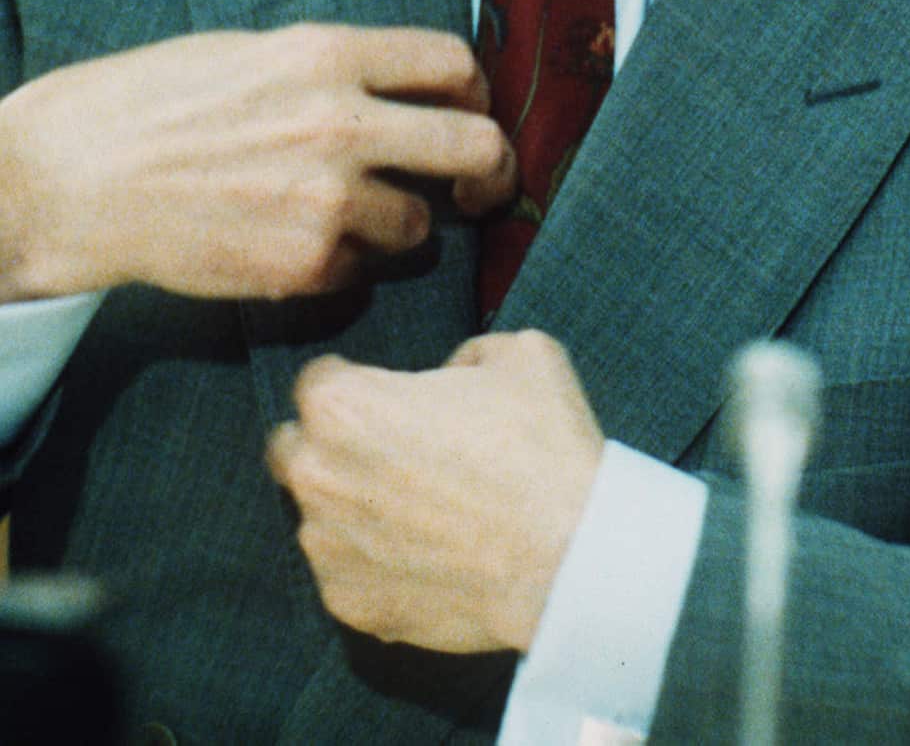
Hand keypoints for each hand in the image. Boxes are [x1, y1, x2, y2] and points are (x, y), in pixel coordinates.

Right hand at [0, 22, 514, 300]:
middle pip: (475, 146)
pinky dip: (341, 268)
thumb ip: (332, 69)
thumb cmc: (150, 104)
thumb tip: (401, 88)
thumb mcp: (250, 51)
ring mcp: (325, 200)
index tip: (469, 112)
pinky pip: (360, 274)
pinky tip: (295, 247)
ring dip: (399, 228)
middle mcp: (340, 122)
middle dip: (488, 172)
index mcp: (327, 54)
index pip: (455, 63)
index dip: (474, 93)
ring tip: (346, 218)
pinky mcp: (300, 267)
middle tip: (478, 189)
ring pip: (419, 226)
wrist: (71, 178)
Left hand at [266, 331, 604, 653]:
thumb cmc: (540, 445)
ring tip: (418, 509)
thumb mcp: (516, 353)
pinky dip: (374, 562)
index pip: (316, 381)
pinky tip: (426, 553)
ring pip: (319, 516)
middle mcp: (316, 475)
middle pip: (292, 449)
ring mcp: (328, 548)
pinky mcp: (350, 605)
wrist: (568, 554)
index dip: (354, 383)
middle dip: (327, 445)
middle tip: (387, 450)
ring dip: (352, 506)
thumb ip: (460, 355)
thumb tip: (450, 377)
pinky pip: (347, 572)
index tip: (385, 397)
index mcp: (342, 405)